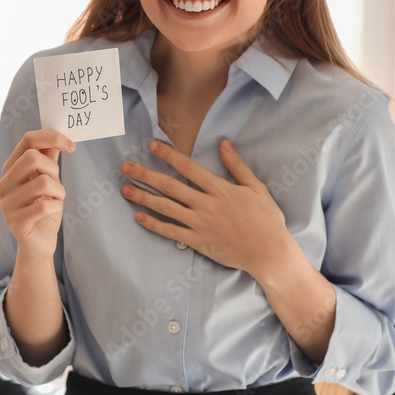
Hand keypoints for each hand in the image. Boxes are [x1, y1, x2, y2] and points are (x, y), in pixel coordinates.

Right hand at [0, 129, 74, 258]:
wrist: (39, 242)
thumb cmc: (44, 207)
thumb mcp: (48, 179)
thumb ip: (48, 158)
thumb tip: (55, 137)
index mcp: (10, 170)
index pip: (28, 140)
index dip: (52, 138)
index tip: (71, 146)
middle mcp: (4, 184)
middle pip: (33, 158)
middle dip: (53, 170)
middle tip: (56, 184)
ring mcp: (7, 204)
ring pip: (43, 183)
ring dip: (58, 191)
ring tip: (54, 200)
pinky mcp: (15, 223)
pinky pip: (45, 206)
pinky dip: (56, 207)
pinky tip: (51, 212)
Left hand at [119, 138, 292, 278]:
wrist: (269, 252)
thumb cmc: (266, 219)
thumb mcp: (256, 188)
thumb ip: (237, 166)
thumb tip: (224, 143)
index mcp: (220, 189)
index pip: (188, 167)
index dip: (168, 155)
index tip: (151, 146)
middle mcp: (206, 204)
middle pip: (170, 186)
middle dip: (146, 175)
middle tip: (126, 166)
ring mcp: (200, 224)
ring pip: (166, 208)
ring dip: (143, 197)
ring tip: (125, 189)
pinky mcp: (198, 242)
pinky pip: (171, 232)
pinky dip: (154, 224)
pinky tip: (139, 217)